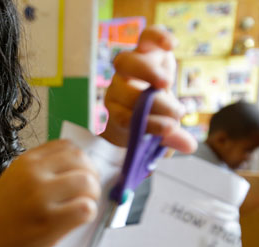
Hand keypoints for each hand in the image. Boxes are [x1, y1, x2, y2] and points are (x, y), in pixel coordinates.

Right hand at [0, 140, 100, 246]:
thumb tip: (80, 166)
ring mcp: (42, 197)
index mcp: (27, 161)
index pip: (68, 146)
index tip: (81, 173)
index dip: (82, 160)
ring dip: (92, 195)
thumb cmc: (3, 212)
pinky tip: (77, 219)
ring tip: (83, 205)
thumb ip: (42, 168)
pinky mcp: (50, 221)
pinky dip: (88, 213)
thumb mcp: (16, 177)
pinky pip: (86, 208)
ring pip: (87, 183)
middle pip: (82, 161)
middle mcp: (34, 174)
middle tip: (88, 192)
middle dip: (92, 176)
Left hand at [101, 26, 196, 152]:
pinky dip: (158, 38)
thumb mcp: (159, 127)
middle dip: (151, 104)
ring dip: (149, 75)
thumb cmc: (152, 112)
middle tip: (176, 112)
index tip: (168, 129)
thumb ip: (171, 136)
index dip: (144, 124)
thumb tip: (190, 146)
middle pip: (123, 91)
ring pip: (128, 64)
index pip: (124, 118)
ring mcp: (130, 65)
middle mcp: (119, 87)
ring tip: (168, 85)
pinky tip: (171, 45)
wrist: (146, 90)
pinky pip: (147, 37)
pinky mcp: (146, 46)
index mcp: (118, 110)